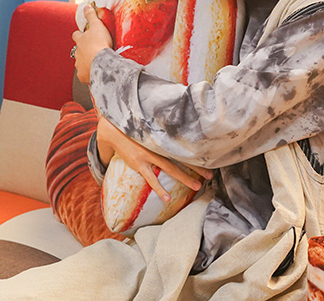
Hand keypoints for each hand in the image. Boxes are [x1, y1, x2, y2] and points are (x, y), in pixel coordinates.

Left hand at [72, 4, 113, 83]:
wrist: (101, 63)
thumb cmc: (99, 43)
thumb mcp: (97, 25)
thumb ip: (91, 16)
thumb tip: (86, 6)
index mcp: (80, 41)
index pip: (76, 35)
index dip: (79, 35)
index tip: (83, 35)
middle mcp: (77, 53)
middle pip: (77, 50)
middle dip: (83, 50)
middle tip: (92, 50)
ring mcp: (79, 65)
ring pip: (80, 63)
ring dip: (86, 62)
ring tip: (96, 63)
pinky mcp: (83, 76)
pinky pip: (84, 75)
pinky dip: (88, 74)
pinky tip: (95, 73)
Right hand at [96, 116, 212, 201]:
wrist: (112, 129)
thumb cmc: (132, 126)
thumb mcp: (149, 125)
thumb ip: (160, 129)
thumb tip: (173, 129)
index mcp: (163, 136)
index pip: (184, 144)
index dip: (196, 151)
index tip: (210, 156)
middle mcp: (159, 145)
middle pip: (182, 157)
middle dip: (197, 166)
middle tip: (211, 175)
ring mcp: (149, 155)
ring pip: (171, 168)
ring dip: (185, 177)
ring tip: (197, 186)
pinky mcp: (139, 163)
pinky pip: (151, 179)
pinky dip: (159, 189)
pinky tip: (167, 198)